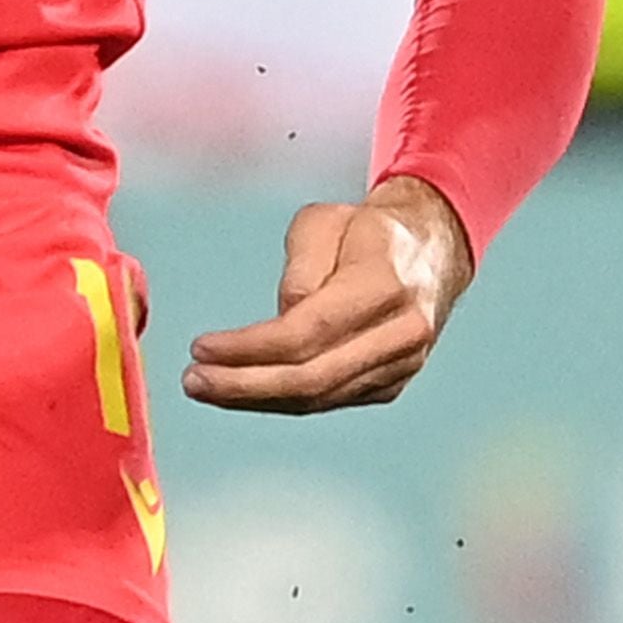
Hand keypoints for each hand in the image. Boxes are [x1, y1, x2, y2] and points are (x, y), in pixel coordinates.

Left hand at [182, 177, 471, 413]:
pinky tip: (242, 391)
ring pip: (319, 397)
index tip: (200, 347)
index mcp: (386, 286)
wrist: (430, 252)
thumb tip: (281, 317)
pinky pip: (328, 400)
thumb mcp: (325, 222)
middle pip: (312, 377)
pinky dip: (281, 400)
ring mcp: (402, 366)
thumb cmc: (364, 232)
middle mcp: (401, 334)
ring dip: (256, 398)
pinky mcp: (391, 384)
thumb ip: (301, 268)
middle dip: (245, 385)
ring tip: (205, 388)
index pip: (308, 331)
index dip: (250, 347)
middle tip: (192, 381)